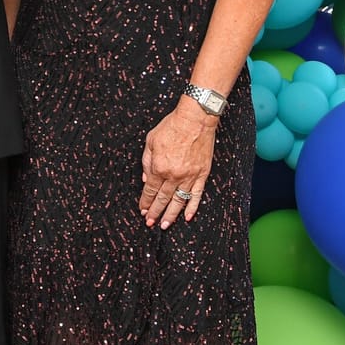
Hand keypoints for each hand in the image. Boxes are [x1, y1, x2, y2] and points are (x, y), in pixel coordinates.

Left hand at [138, 99, 217, 227]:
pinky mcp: (202, 175)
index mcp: (159, 167)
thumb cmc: (171, 127)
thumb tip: (146, 179)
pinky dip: (192, 207)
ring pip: (179, 201)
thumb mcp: (151, 141)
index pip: (150, 190)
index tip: (142, 210)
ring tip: (164, 225)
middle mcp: (174, 175)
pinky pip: (196, 195)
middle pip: (163, 198)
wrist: (195, 119)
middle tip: (150, 223)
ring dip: (171, 214)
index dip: (145, 201)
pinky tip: (187, 217)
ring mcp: (189, 176)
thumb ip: (146, 162)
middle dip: (155, 212)